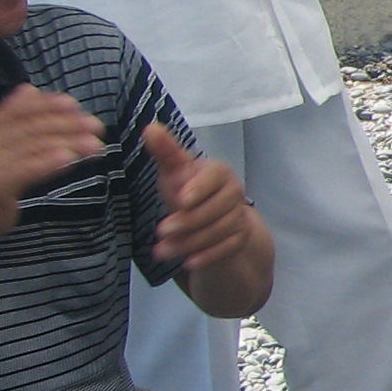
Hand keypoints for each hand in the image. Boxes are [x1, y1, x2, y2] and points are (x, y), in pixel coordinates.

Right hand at [0, 84, 103, 248]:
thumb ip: (13, 124)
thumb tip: (30, 90)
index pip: (19, 108)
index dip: (48, 105)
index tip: (75, 105)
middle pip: (33, 127)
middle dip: (69, 124)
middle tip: (97, 126)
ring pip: (37, 146)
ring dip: (71, 143)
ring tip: (96, 146)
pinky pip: (29, 169)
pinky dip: (52, 162)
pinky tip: (71, 159)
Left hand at [144, 123, 258, 273]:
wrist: (209, 217)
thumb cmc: (187, 188)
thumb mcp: (173, 171)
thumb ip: (165, 151)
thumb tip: (151, 127)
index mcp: (219, 172)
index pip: (216, 177)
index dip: (200, 188)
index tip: (180, 200)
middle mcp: (234, 192)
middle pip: (219, 207)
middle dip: (190, 221)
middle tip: (161, 231)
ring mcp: (240, 216)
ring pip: (221, 230)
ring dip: (191, 242)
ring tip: (161, 252)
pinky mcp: (240, 238)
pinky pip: (228, 248)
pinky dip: (208, 256)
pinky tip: (188, 263)